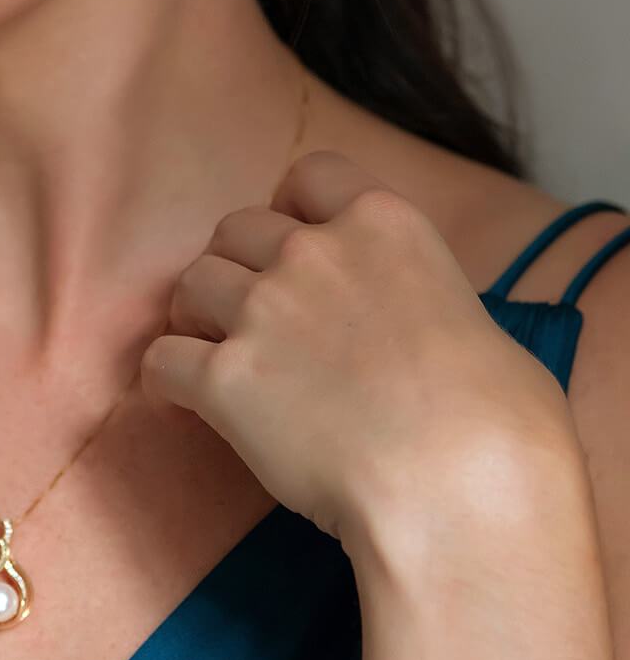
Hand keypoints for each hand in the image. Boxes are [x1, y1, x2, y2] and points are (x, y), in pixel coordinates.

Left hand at [139, 150, 576, 553]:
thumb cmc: (498, 419)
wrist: (458, 486)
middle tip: (248, 309)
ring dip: (198, 314)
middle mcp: (313, 251)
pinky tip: (181, 399)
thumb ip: (419, 293)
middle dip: (237, 264)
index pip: (309, 174)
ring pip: (192, 283)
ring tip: (212, 351)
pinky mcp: (223, 378)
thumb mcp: (474, 316)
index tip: (290, 242)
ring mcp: (262, 310)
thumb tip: (413, 321)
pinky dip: (165, 377)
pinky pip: (162, 359)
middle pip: (237, 228)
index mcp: (382, 222)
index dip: (290, 207)